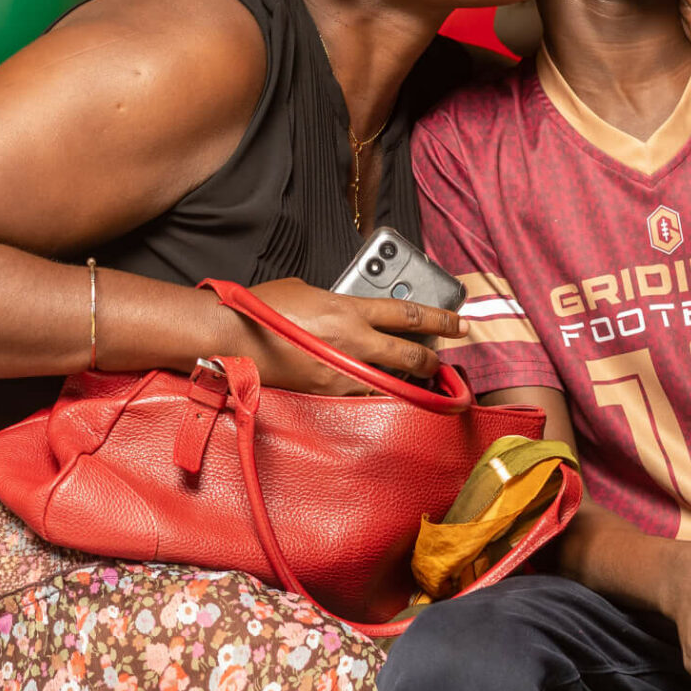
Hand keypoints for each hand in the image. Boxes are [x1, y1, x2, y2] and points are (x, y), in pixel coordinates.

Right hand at [228, 277, 464, 395]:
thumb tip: (354, 316)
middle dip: (432, 360)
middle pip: (409, 355)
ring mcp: (339, 373)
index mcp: (349, 311)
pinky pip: (361, 398)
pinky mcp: (324, 394)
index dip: (441, 319)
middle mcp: (351, 343)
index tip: (459, 323)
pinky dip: (373, 397)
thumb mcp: (309, 292)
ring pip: (389, 384)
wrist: (230, 336)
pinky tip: (375, 395)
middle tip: (441, 362)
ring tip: (413, 383)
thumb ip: (339, 305)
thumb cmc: (263, 310)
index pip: (409, 314)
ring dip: (404, 384)